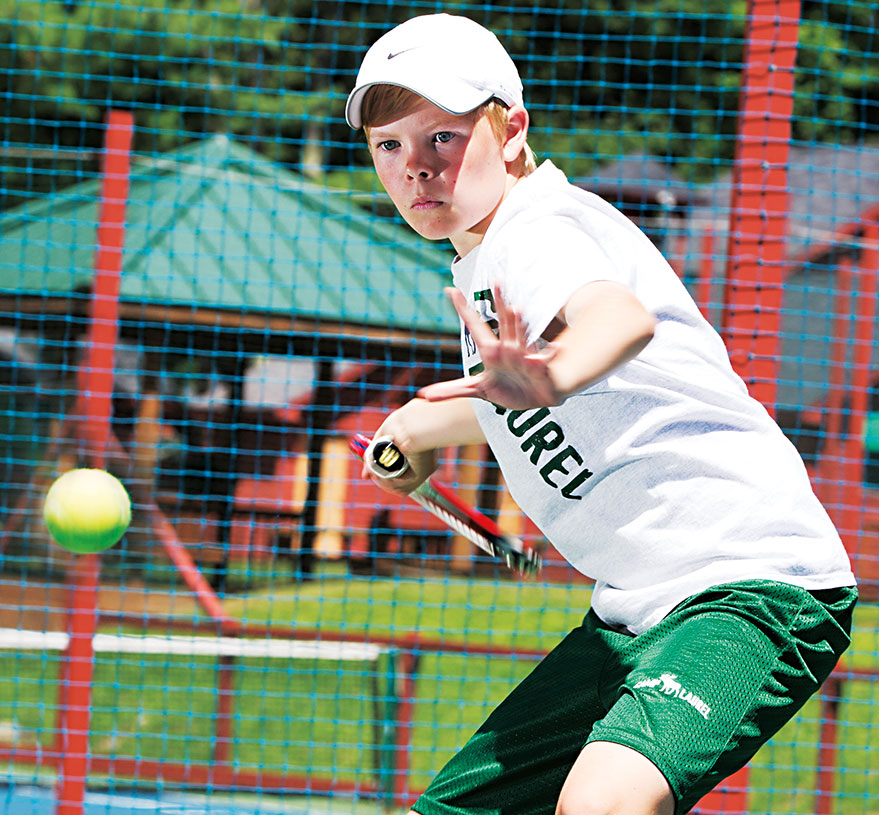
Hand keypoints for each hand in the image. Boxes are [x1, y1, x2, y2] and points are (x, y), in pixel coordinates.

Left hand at [418, 286, 561, 408]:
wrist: (534, 398)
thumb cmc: (507, 389)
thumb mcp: (478, 390)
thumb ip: (451, 391)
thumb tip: (423, 396)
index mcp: (490, 351)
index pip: (474, 325)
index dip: (462, 309)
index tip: (449, 290)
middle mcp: (507, 349)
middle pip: (503, 321)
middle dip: (500, 303)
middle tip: (497, 280)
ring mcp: (524, 357)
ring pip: (521, 337)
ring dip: (519, 324)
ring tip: (516, 309)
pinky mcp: (539, 370)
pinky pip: (545, 362)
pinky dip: (551, 356)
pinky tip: (557, 349)